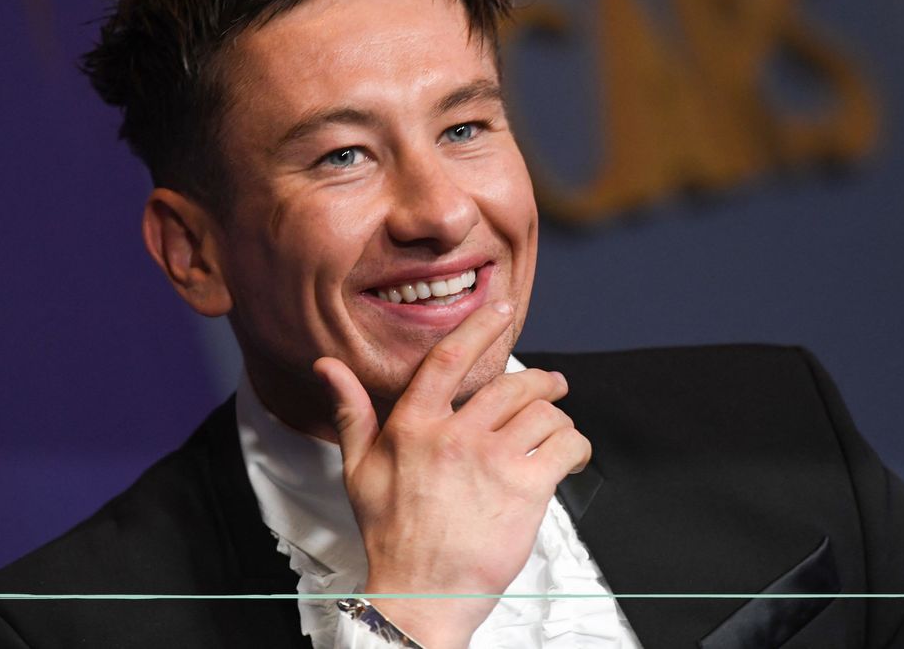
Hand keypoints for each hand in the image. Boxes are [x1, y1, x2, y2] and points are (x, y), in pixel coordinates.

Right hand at [313, 301, 590, 648]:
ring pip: (542, 413)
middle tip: (553, 385)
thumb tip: (328, 367)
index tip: (501, 309)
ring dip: (557, 419)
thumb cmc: (391, 535)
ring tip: (558, 431)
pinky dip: (575, 447)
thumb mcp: (358, 470)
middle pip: (510, 384)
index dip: (479, 326)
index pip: (449, 359)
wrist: (421, 595)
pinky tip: (570, 457)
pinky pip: (564, 446)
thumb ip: (351, 411)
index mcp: (414, 426)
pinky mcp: (524, 490)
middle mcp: (454, 438)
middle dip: (541, 380)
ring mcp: (491, 463)